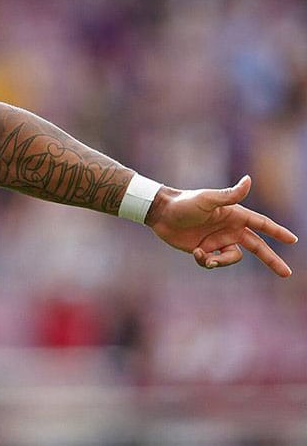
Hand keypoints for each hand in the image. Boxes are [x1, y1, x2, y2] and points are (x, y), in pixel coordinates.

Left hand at [146, 175, 297, 276]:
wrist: (160, 214)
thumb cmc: (184, 203)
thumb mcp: (207, 199)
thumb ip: (230, 194)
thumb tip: (249, 180)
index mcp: (235, 216)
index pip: (262, 225)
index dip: (278, 232)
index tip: (293, 240)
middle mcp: (230, 229)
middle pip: (257, 247)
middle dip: (271, 260)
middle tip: (286, 273)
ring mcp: (218, 241)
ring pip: (232, 259)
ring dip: (222, 262)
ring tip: (206, 257)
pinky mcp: (205, 250)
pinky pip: (213, 262)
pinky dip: (206, 261)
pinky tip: (195, 252)